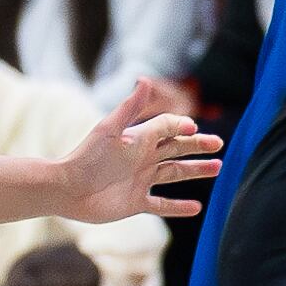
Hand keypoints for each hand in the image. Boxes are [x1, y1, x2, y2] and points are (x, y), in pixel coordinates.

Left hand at [57, 80, 223, 222]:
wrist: (67, 190)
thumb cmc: (87, 158)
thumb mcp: (110, 129)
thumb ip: (129, 107)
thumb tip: (144, 79)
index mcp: (138, 139)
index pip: (167, 128)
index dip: (181, 126)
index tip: (195, 128)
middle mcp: (142, 159)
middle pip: (177, 149)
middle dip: (198, 145)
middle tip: (219, 144)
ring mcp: (141, 180)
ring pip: (175, 174)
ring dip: (196, 171)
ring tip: (218, 167)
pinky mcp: (136, 202)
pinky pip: (162, 204)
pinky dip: (178, 207)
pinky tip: (196, 207)